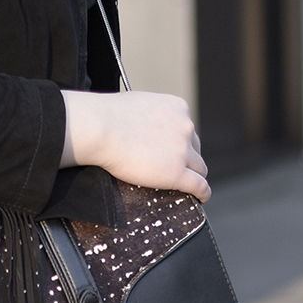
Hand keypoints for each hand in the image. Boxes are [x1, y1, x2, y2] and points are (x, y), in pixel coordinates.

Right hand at [59, 88, 209, 201]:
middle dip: (187, 158)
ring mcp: (182, 151)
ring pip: (199, 168)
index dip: (182, 141)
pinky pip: (199, 185)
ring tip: (191, 185)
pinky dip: (203, 192)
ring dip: (194, 175)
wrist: (100, 129)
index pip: (187, 128)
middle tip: (176, 167)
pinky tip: (201, 197)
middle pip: (195, 148)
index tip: (175, 150)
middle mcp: (185, 127)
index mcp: (177, 108)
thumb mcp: (138, 105)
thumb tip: (142, 127)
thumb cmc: (107, 116)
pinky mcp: (177, 173)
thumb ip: (149, 116)